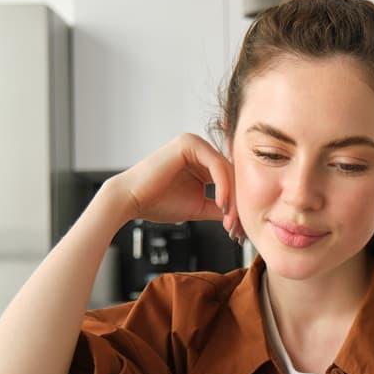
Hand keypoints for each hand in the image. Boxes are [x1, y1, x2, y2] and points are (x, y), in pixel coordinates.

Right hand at [105, 133, 244, 241]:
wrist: (131, 201)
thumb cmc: (158, 203)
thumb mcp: (198, 206)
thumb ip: (220, 207)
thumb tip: (243, 217)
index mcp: (201, 160)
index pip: (230, 180)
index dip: (237, 205)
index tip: (239, 229)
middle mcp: (200, 149)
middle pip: (232, 175)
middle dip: (238, 204)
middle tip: (238, 229)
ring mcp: (194, 143)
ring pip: (227, 171)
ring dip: (233, 199)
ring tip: (230, 221)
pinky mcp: (189, 143)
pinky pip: (216, 165)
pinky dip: (224, 187)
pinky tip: (222, 205)